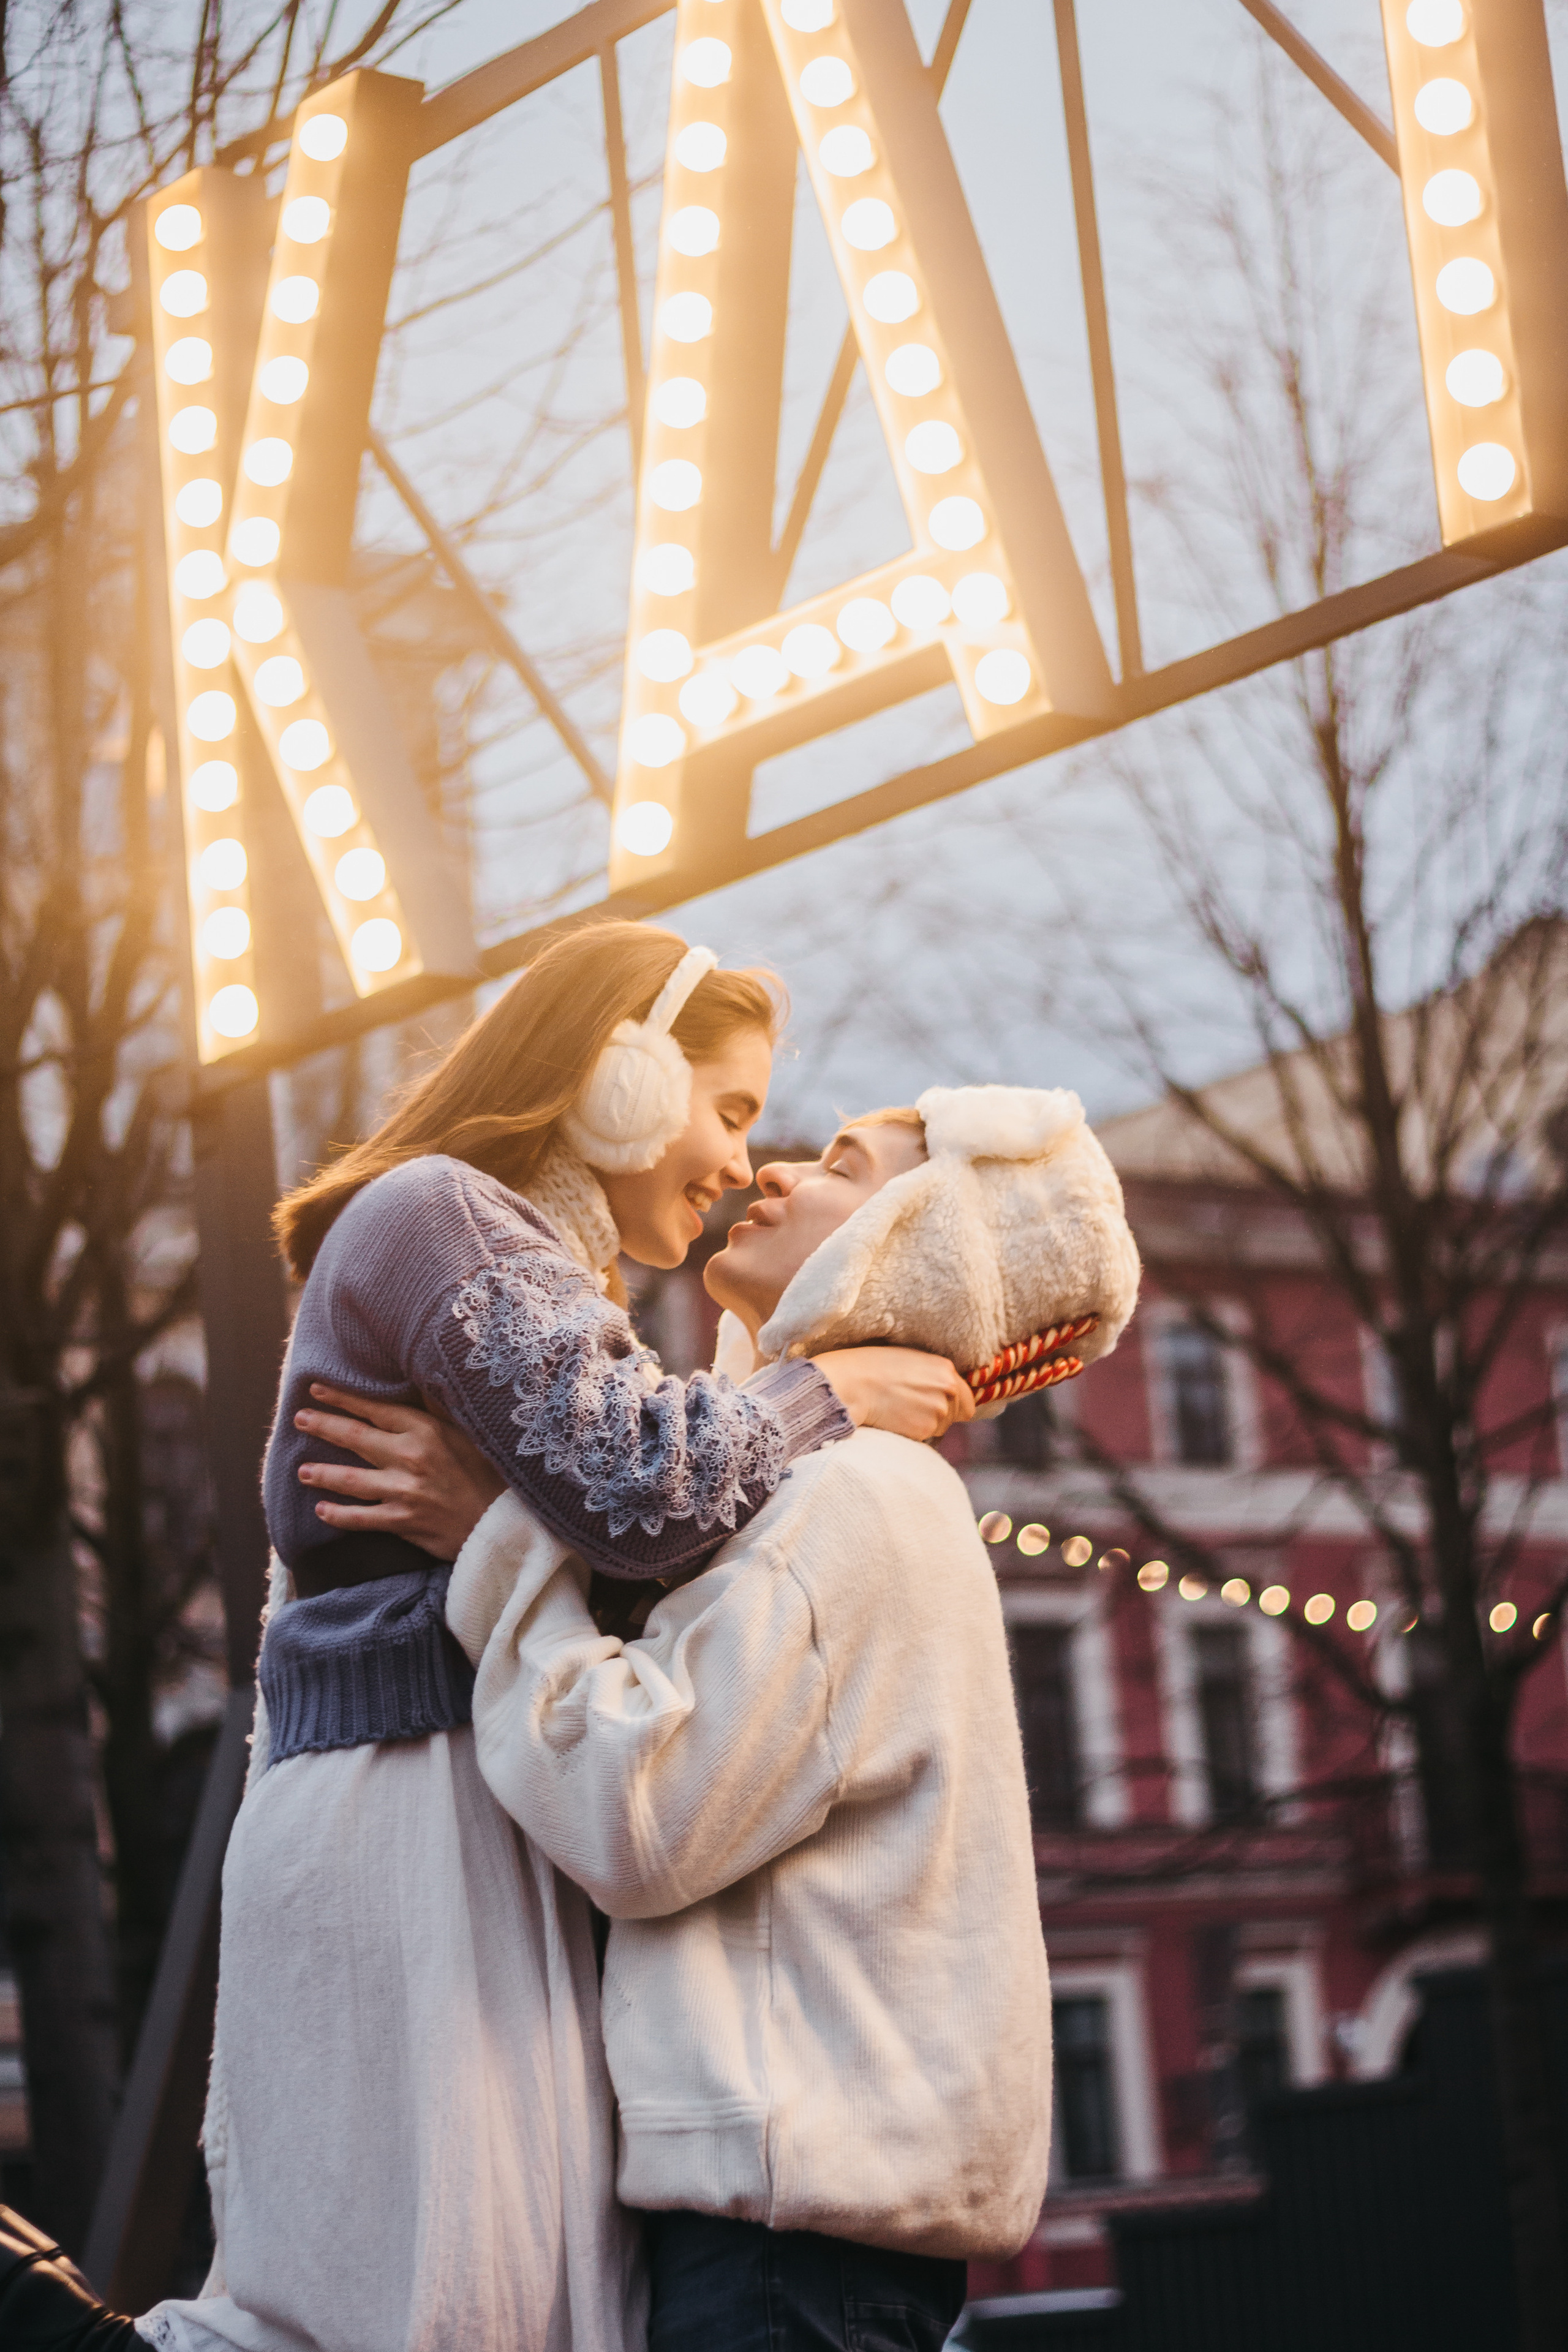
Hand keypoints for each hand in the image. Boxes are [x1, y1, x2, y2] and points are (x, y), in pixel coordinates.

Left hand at [294, 1383, 505, 1560]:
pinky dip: (339, 1514)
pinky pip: (361, 1518)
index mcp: (426, 1430)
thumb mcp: (467, 1434)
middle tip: (299, 1419)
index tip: (318, 1389)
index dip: (343, 1398)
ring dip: (323, 1473)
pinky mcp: (402, 1521)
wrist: (501, 1524)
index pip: (375, 1409)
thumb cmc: (489, 1475)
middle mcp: (410, 1457)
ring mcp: (404, 1491)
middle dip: (323, 1426)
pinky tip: (322, 1509)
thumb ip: (437, 1411)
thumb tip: (416, 1383)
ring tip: (302, 1470)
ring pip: (351, 1479)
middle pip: (355, 1438)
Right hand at [809, 1346, 975, 1442]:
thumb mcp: (912, 1360)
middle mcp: (949, 1391)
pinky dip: (914, 1432)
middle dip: (941, 1414)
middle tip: (915, 1407)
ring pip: (941, 1428)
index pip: (968, 1399)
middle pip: (958, 1415)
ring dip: (927, 1424)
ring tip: (901, 1410)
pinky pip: (926, 1437)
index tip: (939, 1404)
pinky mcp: (924, 1430)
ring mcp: (938, 1412)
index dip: (955, 1404)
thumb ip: (935, 1376)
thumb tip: (948, 1391)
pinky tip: (896, 1418)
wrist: (853, 1384)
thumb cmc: (874, 1367)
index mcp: (947, 1369)